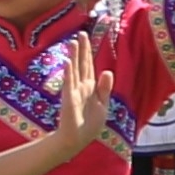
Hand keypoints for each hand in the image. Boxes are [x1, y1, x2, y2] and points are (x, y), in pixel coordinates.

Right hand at [49, 33, 104, 147]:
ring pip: (75, 70)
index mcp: (91, 87)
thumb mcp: (103, 105)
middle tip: (80, 33)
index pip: (89, 65)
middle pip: (82, 64)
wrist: (77, 140)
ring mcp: (74, 91)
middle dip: (82, 49)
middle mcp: (82, 86)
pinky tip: (68, 62)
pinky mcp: (69, 98)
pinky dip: (69, 72)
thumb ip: (105, 88)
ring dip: (74, 56)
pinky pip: (69, 83)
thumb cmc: (89, 125)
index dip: (88, 52)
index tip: (86, 37)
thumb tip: (107, 71)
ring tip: (72, 42)